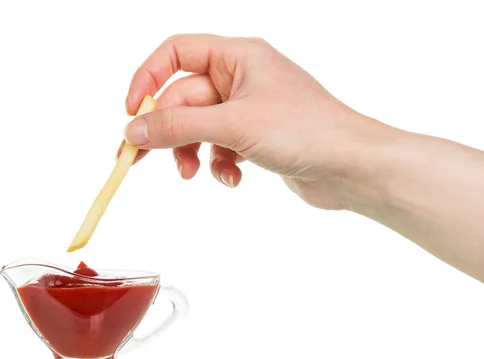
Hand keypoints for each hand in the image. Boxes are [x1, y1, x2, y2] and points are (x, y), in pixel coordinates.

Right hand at [123, 34, 384, 209]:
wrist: (351, 167)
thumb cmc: (305, 130)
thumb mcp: (233, 125)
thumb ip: (178, 127)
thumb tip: (133, 129)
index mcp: (238, 57)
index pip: (176, 54)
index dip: (147, 79)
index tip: (131, 112)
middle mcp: (242, 78)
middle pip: (183, 99)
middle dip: (167, 132)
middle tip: (138, 160)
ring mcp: (250, 109)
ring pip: (200, 127)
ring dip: (192, 152)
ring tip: (194, 174)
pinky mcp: (258, 138)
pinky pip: (221, 147)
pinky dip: (220, 164)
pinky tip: (233, 178)